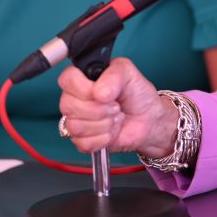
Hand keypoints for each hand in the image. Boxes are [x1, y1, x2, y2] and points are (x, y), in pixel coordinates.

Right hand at [57, 58, 177, 157]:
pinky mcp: (83, 141)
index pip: (66, 79)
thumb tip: (99, 92)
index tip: (102, 93)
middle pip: (68, 105)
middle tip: (116, 106)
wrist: (149, 119)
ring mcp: (77, 121)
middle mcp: (75, 99)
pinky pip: (83, 143)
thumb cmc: (137, 94)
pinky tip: (113, 131)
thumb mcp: (129, 73)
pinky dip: (104, 138)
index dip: (83, 88)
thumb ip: (114, 74)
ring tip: (116, 118)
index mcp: (83, 78)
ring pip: (75, 126)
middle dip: (99, 109)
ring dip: (104, 124)